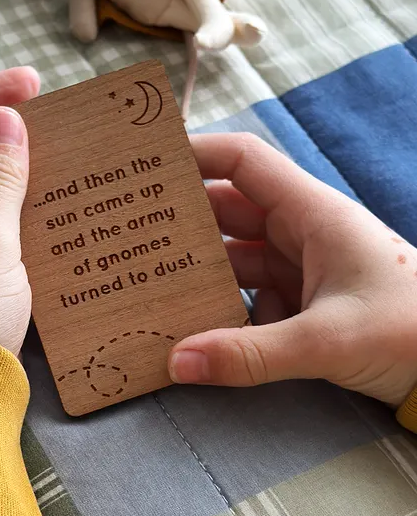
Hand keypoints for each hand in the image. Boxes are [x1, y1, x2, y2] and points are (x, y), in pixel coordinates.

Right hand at [169, 133, 416, 406]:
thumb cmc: (410, 333)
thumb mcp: (328, 341)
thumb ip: (250, 354)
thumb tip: (176, 362)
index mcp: (315, 215)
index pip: (247, 163)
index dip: (198, 154)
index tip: (149, 163)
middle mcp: (304, 235)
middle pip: (228, 211)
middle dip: (181, 220)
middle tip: (127, 228)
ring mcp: (302, 270)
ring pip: (234, 258)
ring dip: (196, 270)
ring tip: (143, 277)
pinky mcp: (302, 306)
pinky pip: (247, 297)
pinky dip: (217, 308)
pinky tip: (184, 322)